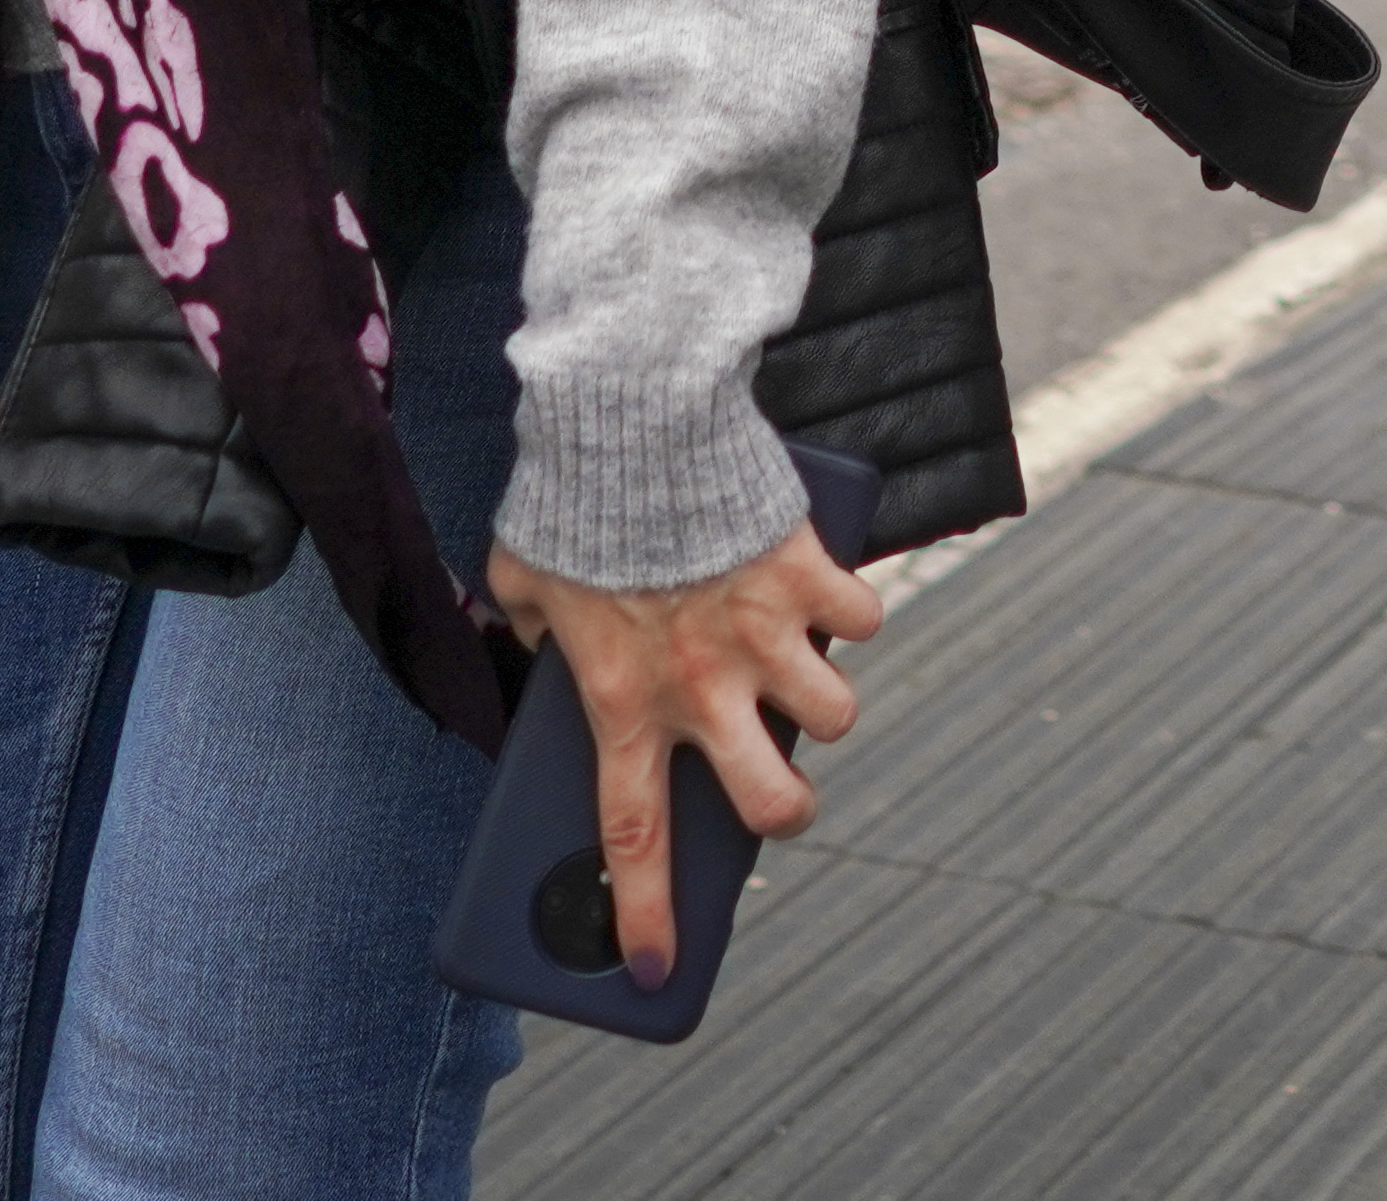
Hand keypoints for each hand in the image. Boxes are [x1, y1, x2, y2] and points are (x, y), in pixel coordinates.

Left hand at [485, 522, 883, 987]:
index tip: (654, 968)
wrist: (636, 418)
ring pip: (836, 716)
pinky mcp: (809, 575)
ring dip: (823, 699)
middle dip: (789, 812)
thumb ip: (535, 621)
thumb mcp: (525, 574)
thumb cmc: (573, 496)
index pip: (634, 833)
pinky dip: (851, 609)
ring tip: (797, 669)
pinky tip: (825, 589)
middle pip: (775, 804)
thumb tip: (539, 631)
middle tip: (778, 790)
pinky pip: (861, 618)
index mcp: (624, 696)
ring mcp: (765, 635)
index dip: (646, 911)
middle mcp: (702, 685)